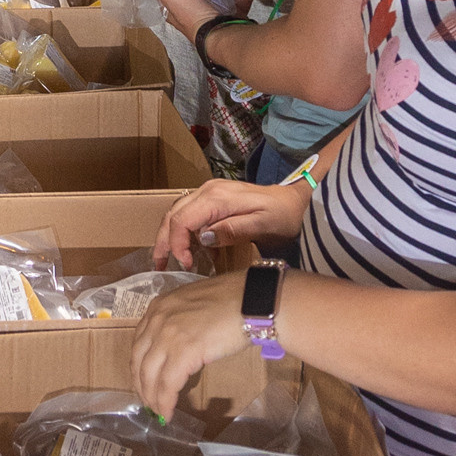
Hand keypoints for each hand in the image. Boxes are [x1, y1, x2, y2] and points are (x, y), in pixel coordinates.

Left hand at [131, 273, 252, 417]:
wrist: (251, 300)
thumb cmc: (232, 301)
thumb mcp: (193, 305)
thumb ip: (179, 322)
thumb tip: (181, 345)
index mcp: (158, 308)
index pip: (139, 343)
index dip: (139, 366)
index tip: (144, 380)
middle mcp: (157, 320)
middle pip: (138, 360)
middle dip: (141, 385)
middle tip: (148, 401)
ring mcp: (168, 336)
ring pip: (149, 375)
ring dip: (152, 397)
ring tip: (158, 411)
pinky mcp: (183, 353)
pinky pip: (168, 384)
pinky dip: (165, 402)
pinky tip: (168, 412)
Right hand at [153, 176, 307, 266]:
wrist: (296, 201)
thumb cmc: (282, 216)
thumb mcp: (262, 225)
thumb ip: (232, 230)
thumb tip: (203, 237)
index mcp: (217, 197)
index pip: (182, 220)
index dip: (177, 244)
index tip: (185, 264)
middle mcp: (208, 191)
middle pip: (173, 215)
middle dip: (163, 241)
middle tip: (160, 265)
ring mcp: (210, 193)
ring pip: (178, 213)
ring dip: (170, 236)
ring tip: (167, 259)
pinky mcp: (214, 198)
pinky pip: (191, 214)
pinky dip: (185, 232)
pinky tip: (192, 250)